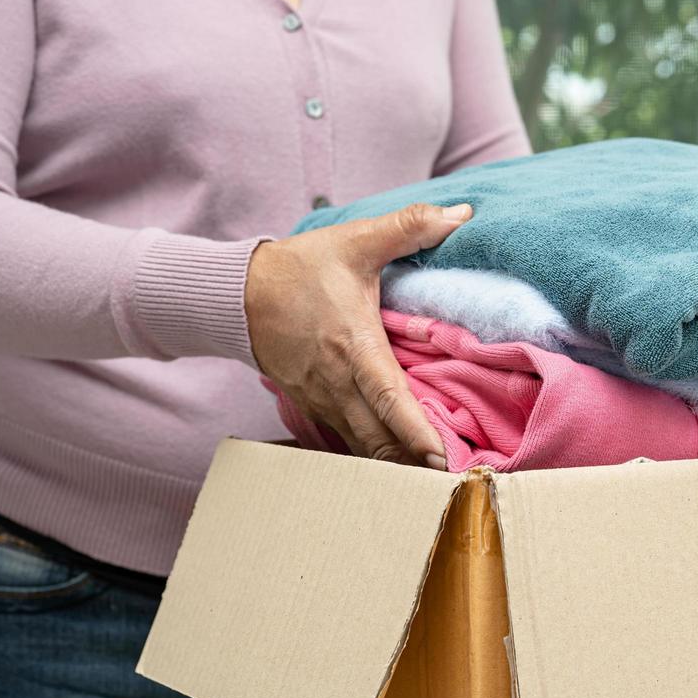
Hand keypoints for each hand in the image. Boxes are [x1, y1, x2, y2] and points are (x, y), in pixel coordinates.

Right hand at [244, 202, 472, 468]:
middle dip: (414, 463)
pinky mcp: (312, 404)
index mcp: (354, 345)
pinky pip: (345, 438)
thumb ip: (410, 226)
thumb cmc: (300, 268)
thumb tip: (462, 213)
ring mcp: (322, 399)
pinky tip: (396, 465)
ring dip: (394, 465)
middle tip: (453, 483)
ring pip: (362, 445)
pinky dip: (372, 454)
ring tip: (431, 484)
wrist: (235, 293)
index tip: (442, 457)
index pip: (389, 397)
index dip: (416, 430)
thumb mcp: (356, 240)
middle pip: (379, 437)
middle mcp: (338, 381)